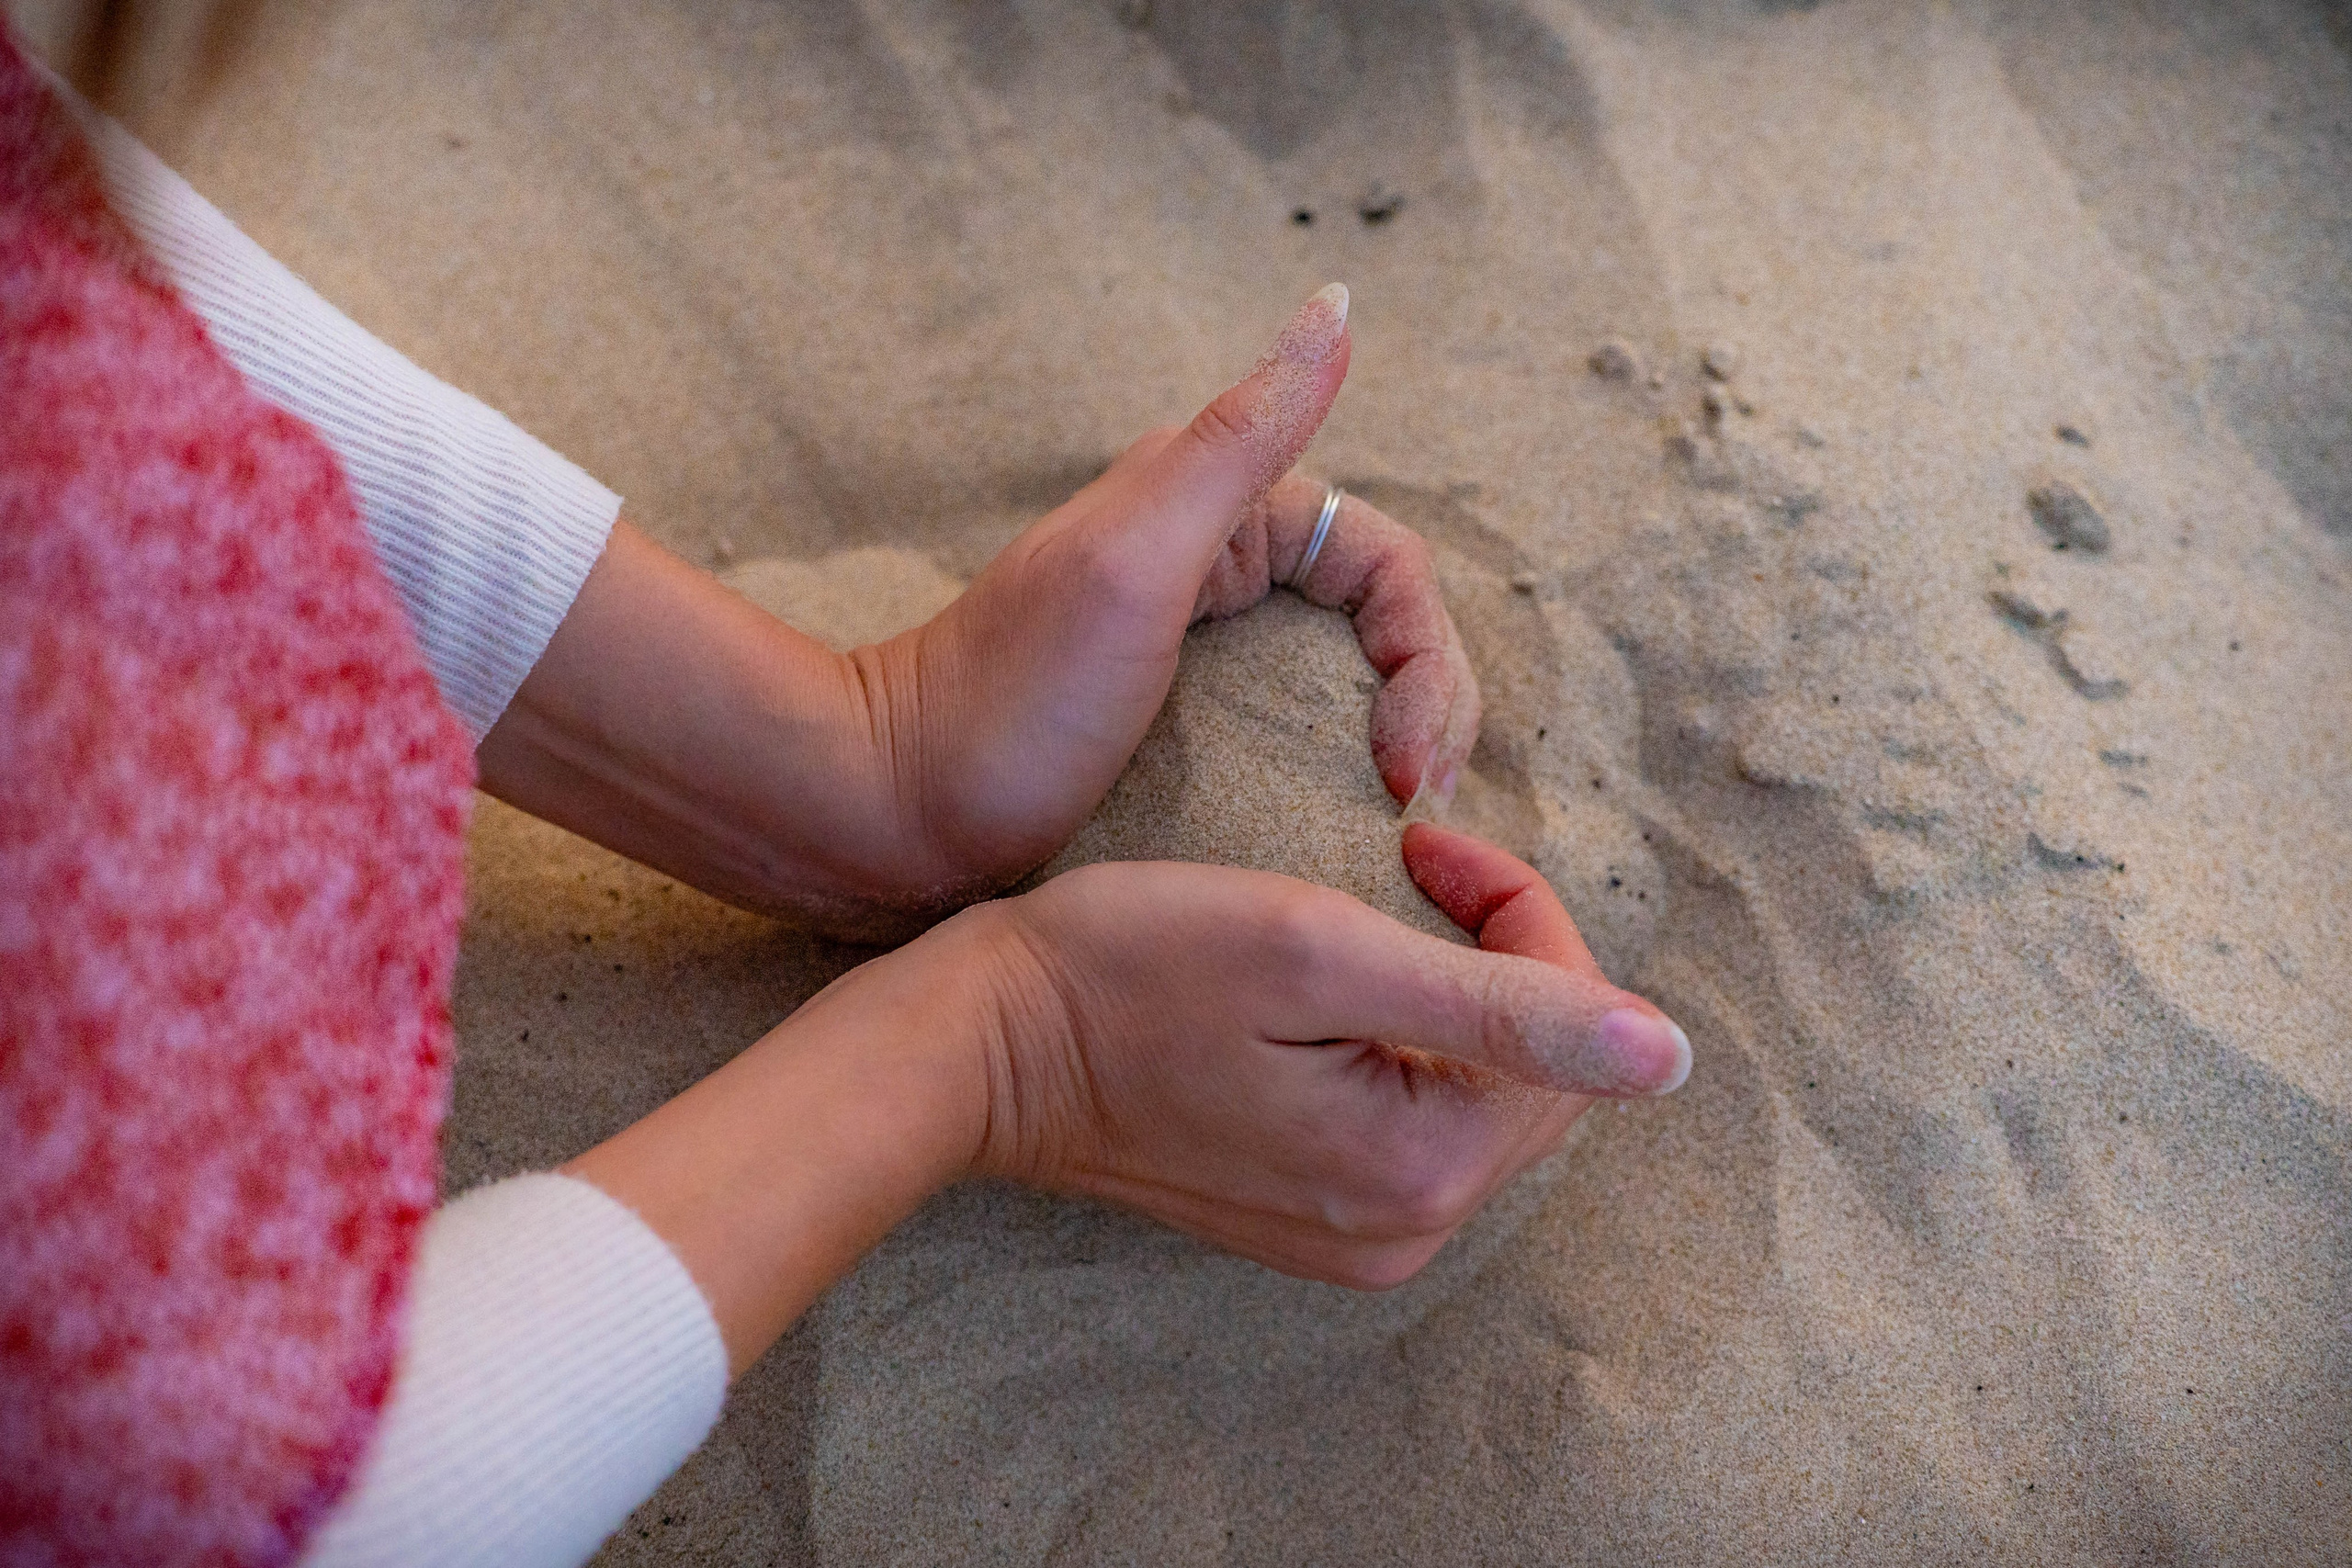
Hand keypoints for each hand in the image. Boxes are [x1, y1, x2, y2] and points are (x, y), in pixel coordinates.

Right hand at [566, 826, 1686, 1370]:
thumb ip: (1504, 1003)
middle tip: (1410, 860)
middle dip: (1497, 950)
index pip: (1572, 1027)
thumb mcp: (1320, 951)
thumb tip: (1671, 1055)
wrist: (976, 1046)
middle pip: (1536, 1072)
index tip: (1424, 838)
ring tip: (1368, 914)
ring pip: (1479, 1091)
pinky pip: (1415, 1121)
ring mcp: (1356, 1236)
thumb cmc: (1127, 971)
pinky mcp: (1310, 1219)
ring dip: (1453, 991)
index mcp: (1424, 1164)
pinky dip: (1404, 1041)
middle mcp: (1406, 1227)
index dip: (1521, 907)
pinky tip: (1333, 992)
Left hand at [856, 282, 1480, 900]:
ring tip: (1392, 826)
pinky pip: (1289, 743)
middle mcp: (1215, 574)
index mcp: (1223, 520)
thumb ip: (1239, 437)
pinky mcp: (1174, 738)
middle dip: (1426, 708)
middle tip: (1410, 806)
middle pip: (1380, 631)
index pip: (1389, 568)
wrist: (884, 815)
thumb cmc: (1006, 700)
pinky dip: (1332, 778)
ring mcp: (1197, 660)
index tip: (1406, 764)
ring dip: (1389, 746)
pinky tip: (1338, 831)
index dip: (1426, 659)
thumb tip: (1336, 302)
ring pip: (1343, 687)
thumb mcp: (1135, 557)